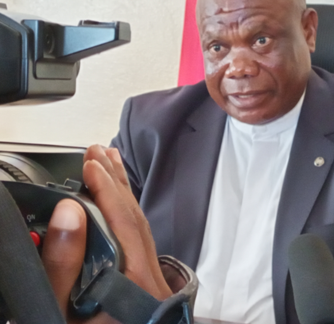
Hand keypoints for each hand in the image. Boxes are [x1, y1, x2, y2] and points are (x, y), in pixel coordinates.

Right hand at [42, 145, 172, 322]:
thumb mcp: (58, 313)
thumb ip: (63, 265)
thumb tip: (69, 213)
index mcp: (134, 284)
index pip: (123, 222)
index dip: (106, 189)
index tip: (91, 163)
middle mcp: (149, 278)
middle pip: (135, 217)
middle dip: (116, 180)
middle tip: (100, 151)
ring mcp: (150, 280)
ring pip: (139, 224)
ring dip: (124, 190)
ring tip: (113, 162)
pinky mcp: (143, 281)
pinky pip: (137, 236)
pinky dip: (126, 211)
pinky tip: (119, 201)